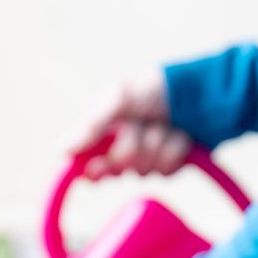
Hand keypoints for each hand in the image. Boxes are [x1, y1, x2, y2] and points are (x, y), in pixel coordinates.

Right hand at [67, 69, 191, 179]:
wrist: (198, 90)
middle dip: (131, 146)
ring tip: (162, 124)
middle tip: (139, 126)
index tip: (98, 168)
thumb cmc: (152, 88)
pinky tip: (179, 134)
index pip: (90, 167)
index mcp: (105, 136)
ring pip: (146, 170)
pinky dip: (175, 148)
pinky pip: (168, 170)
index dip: (95, 170)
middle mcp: (124, 151)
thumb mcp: (117, 98)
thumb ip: (91, 125)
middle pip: (119, 168)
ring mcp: (148, 160)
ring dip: (157, 142)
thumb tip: (59, 151)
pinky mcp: (171, 165)